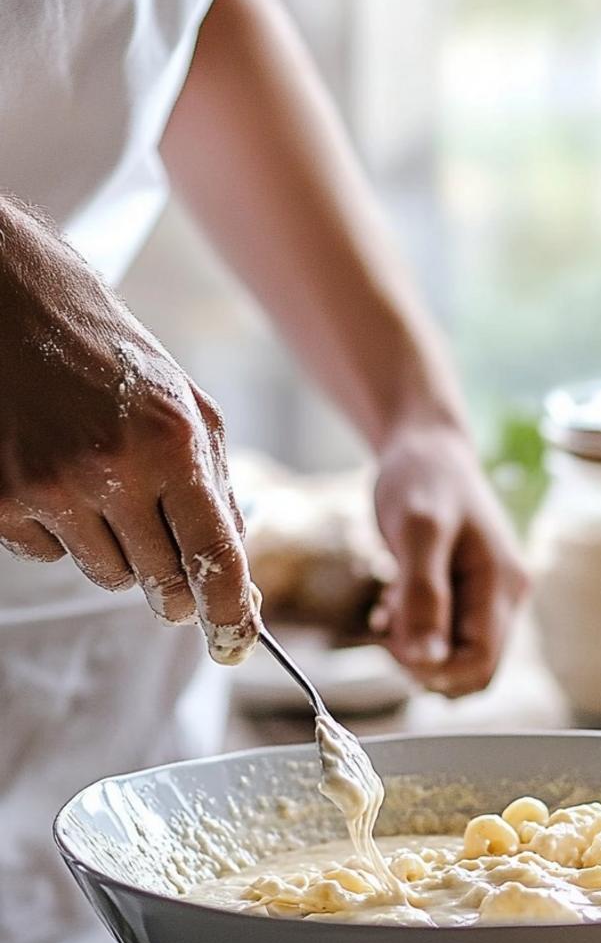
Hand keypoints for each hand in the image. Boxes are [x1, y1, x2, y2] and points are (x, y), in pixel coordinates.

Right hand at [0, 200, 257, 662]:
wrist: (11, 300)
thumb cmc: (110, 354)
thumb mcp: (188, 408)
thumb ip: (217, 490)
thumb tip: (236, 574)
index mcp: (173, 443)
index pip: (214, 557)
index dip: (229, 612)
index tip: (233, 642)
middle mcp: (114, 469)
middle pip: (161, 583)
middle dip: (175, 593)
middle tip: (175, 587)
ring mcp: (50, 486)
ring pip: (106, 575)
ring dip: (117, 553)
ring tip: (105, 490)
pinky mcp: (0, 498)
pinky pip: (48, 555)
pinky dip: (60, 532)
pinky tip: (55, 477)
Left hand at [372, 429, 526, 695]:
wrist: (425, 445)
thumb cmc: (422, 478)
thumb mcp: (416, 531)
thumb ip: (423, 596)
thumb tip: (425, 662)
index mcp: (502, 585)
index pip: (480, 665)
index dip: (435, 670)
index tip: (393, 641)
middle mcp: (505, 596)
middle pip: (472, 670)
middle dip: (425, 662)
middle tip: (388, 624)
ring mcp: (489, 596)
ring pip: (457, 658)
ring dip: (417, 649)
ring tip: (391, 606)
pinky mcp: (469, 594)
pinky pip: (448, 637)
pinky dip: (416, 633)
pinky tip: (393, 603)